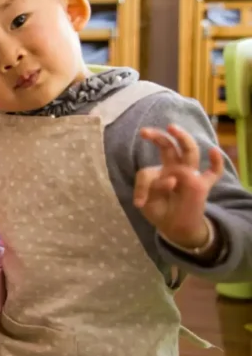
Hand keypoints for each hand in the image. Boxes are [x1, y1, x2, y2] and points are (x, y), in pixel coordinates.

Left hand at [133, 124, 224, 249]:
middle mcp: (174, 169)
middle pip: (168, 147)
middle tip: (145, 132)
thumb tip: (171, 179)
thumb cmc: (159, 211)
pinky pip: (213, 173)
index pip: (147, 172)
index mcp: (158, 172)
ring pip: (189, 152)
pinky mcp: (201, 185)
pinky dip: (216, 162)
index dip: (142, 187)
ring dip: (182, 138)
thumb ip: (151, 189)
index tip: (139, 203)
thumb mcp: (147, 203)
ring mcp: (189, 175)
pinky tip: (214, 151)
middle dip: (157, 137)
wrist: (174, 228)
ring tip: (172, 128)